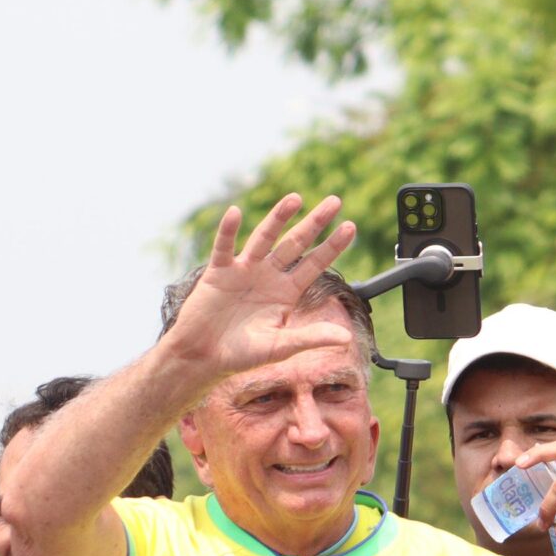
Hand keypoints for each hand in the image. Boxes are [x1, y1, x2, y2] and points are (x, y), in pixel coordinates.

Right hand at [161, 194, 361, 385]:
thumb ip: (311, 338)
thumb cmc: (243, 353)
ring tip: (295, 199)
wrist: (205, 356)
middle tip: (335, 201)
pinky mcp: (218, 272)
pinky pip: (224, 247)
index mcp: (286, 292)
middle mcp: (268, 275)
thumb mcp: (281, 346)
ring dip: (278, 218)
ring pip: (264, 238)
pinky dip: (228, 231)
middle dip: (314, 223)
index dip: (332, 246)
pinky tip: (235, 213)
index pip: (314, 264)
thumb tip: (346, 338)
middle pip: (295, 243)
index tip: (351, 227)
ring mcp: (244, 270)